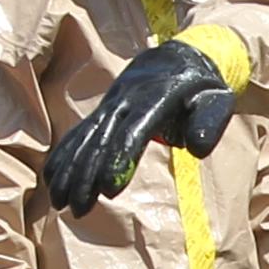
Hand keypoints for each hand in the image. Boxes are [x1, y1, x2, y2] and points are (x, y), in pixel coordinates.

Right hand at [43, 39, 235, 212]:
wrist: (176, 58)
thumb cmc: (201, 88)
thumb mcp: (217, 100)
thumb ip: (209, 123)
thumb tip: (198, 148)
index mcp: (154, 99)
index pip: (132, 133)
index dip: (119, 160)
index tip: (108, 191)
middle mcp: (125, 101)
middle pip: (101, 140)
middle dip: (87, 176)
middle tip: (80, 210)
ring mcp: (110, 105)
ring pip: (84, 139)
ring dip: (69, 171)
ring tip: (59, 203)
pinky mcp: (102, 112)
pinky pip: (78, 134)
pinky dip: (63, 156)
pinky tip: (51, 180)